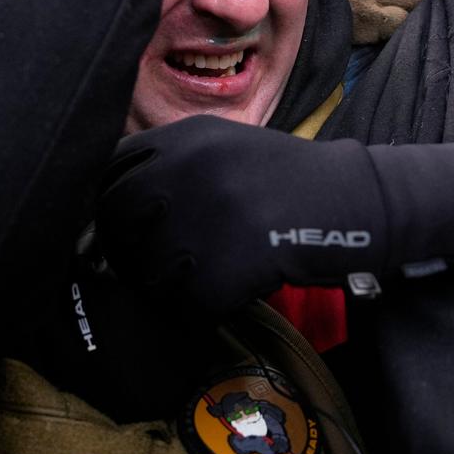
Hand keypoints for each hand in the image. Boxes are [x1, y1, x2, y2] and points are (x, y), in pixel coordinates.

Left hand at [95, 116, 453, 315]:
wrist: (350, 202)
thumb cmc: (280, 179)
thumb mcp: (220, 145)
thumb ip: (165, 162)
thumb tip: (103, 203)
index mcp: (182, 139)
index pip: (108, 177)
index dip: (108, 210)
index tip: (123, 230)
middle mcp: (188, 172)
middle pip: (118, 228)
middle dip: (129, 254)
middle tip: (156, 267)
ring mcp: (208, 219)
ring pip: (148, 276)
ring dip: (168, 289)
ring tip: (201, 281)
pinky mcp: (230, 266)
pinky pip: (187, 308)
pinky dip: (200, 314)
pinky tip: (223, 299)